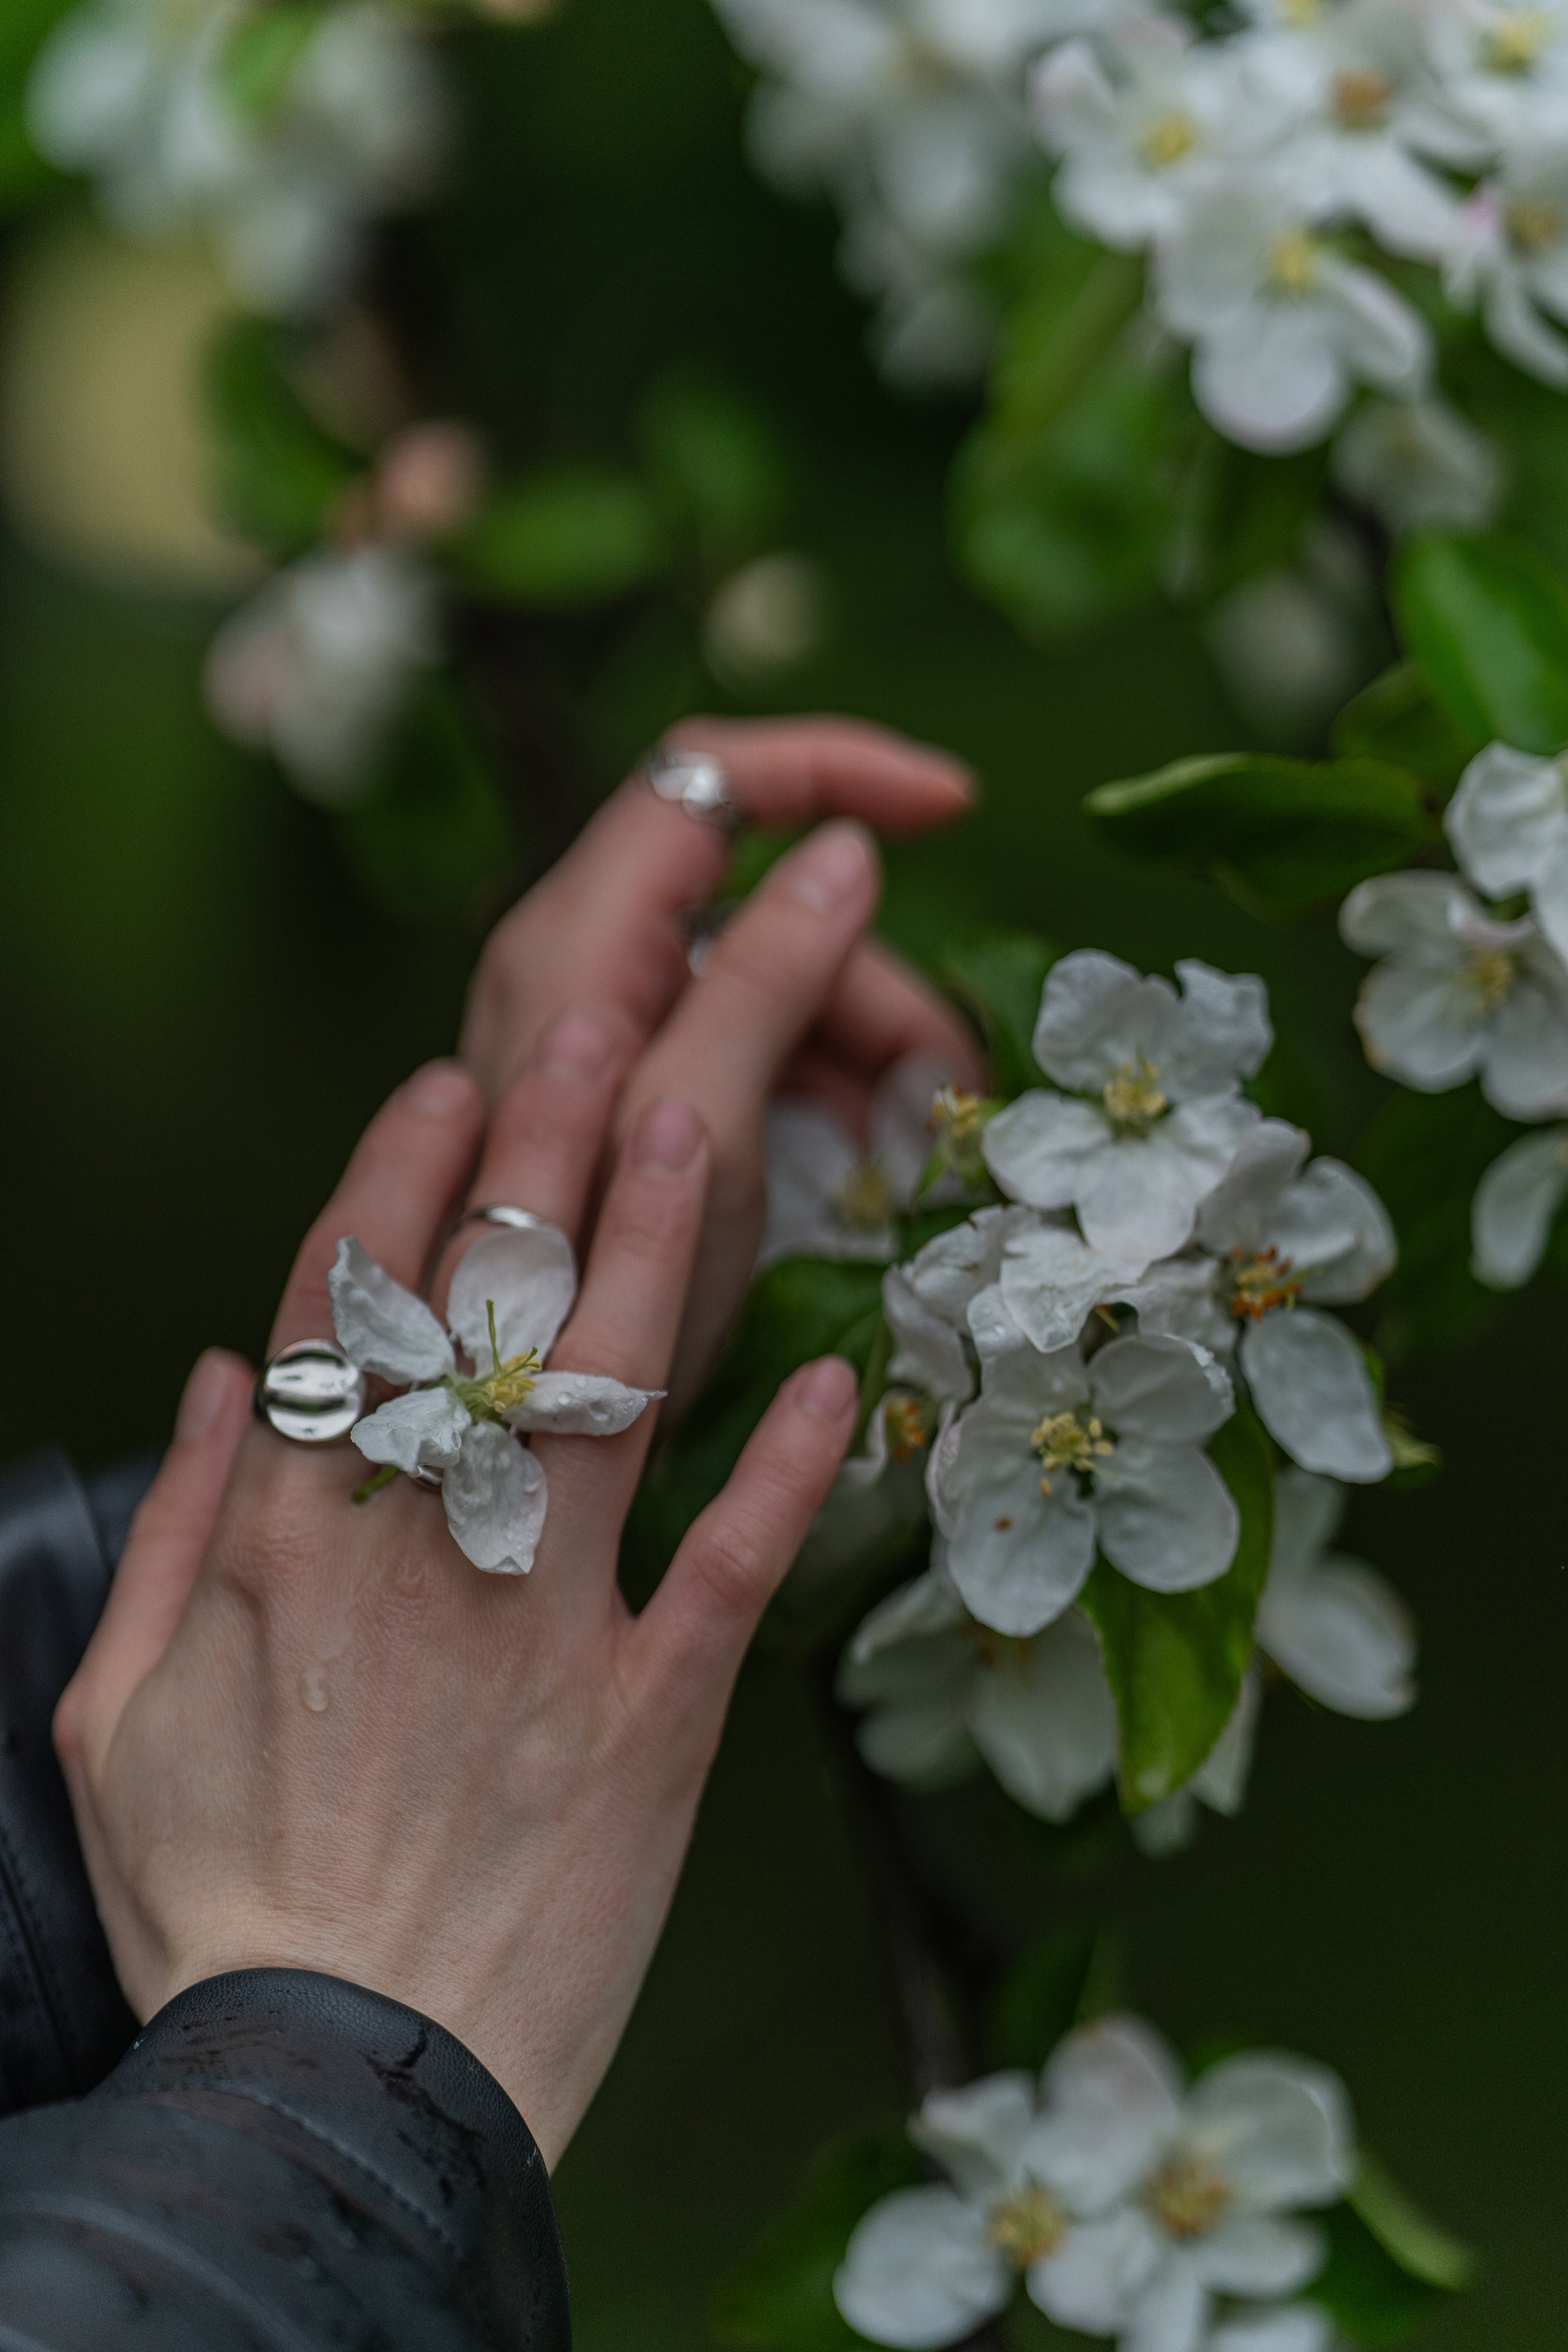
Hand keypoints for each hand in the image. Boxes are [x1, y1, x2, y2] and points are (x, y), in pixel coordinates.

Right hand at [55, 1038, 858, 2167]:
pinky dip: (785, 1467)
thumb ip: (167, 1529)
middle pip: (485, 1318)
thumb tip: (220, 1375)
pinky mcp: (651, 1721)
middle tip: (601, 1019)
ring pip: (607, 1399)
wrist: (337, 2090)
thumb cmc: (218, 1905)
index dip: (401, 1180)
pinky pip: (727, 1567)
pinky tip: (839, 1372)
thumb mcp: (116, 1716)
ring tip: (703, 1117)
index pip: (344, 1314)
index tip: (453, 1078)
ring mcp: (542, 1632)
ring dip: (658, 1251)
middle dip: (543, 1155)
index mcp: (284, 1548)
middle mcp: (416, 1557)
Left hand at [461, 717, 983, 1403]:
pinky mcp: (625, 1093)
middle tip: (949, 1081)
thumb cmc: (586, 1285)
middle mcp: (575, 964)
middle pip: (756, 898)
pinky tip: (856, 1150)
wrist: (505, 1425)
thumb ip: (763, 975)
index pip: (706, 777)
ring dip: (856, 1043)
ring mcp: (599, 1031)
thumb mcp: (699, 1123)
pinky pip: (742, 1044)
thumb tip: (849, 848)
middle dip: (866, 972)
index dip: (831, 767)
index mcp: (575, 940)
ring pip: (762, 979)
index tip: (951, 805)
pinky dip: (814, 1082)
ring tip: (909, 1142)